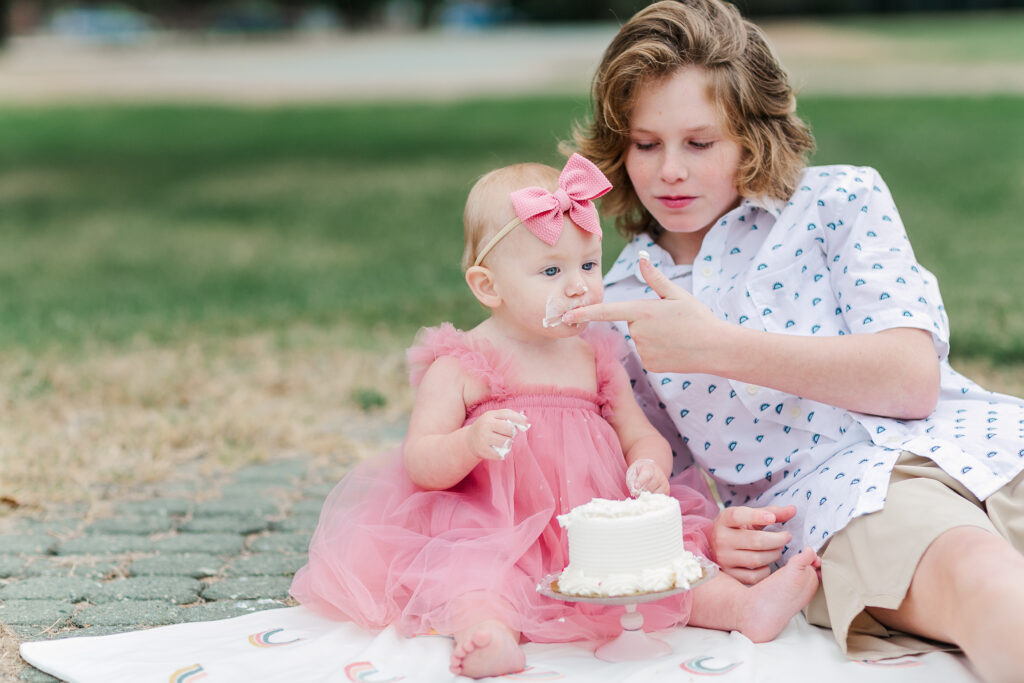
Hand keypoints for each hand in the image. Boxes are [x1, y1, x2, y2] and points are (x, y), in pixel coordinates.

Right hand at [465, 409, 529, 460]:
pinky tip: (498, 450)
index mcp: (489, 415)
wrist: (469, 440)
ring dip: (508, 443)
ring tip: (503, 442)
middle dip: (512, 433)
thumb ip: (509, 416)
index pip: (509, 415)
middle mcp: (486, 426)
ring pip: (506, 442)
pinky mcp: (483, 451)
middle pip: (510, 429)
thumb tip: (526, 420)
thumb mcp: (495, 417)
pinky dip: (502, 454)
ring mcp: (483, 438)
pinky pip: (501, 454)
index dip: (520, 420)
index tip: (526, 425)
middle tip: (507, 435)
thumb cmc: (487, 427)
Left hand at [561, 256, 725, 373]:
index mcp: (642, 311)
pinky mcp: (649, 365)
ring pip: (640, 339)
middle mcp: (638, 332)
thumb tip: (641, 257)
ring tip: (676, 335)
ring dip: (653, 336)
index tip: (565, 316)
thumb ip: (655, 278)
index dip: (584, 314)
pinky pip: (647, 354)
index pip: (606, 312)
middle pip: (631, 324)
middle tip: (671, 322)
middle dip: (646, 321)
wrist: (715, 348)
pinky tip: (675, 349)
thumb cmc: (698, 318)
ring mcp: (643, 351)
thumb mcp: (677, 294)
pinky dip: (658, 350)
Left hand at [625, 458, 669, 495]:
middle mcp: (659, 475)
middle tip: (638, 491)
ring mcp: (664, 483)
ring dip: (647, 496)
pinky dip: (652, 499)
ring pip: (653, 495)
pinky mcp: (667, 490)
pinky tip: (649, 495)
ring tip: (643, 492)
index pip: (646, 475)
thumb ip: (632, 483)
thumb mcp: (632, 474)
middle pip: (648, 488)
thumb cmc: (639, 472)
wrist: (650, 468)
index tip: (636, 487)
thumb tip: (634, 493)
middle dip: (641, 492)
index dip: (640, 481)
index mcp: (648, 468)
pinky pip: (658, 499)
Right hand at [709, 505, 796, 584]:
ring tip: (778, 549)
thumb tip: (793, 510)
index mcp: (724, 520)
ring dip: (774, 554)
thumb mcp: (750, 517)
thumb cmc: (739, 529)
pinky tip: (766, 563)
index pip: (738, 516)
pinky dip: (765, 570)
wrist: (718, 547)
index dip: (757, 516)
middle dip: (777, 539)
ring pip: (757, 559)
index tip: (772, 518)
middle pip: (755, 540)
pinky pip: (754, 576)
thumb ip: (771, 512)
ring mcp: (724, 559)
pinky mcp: (729, 575)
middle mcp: (720, 539)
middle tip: (786, 536)